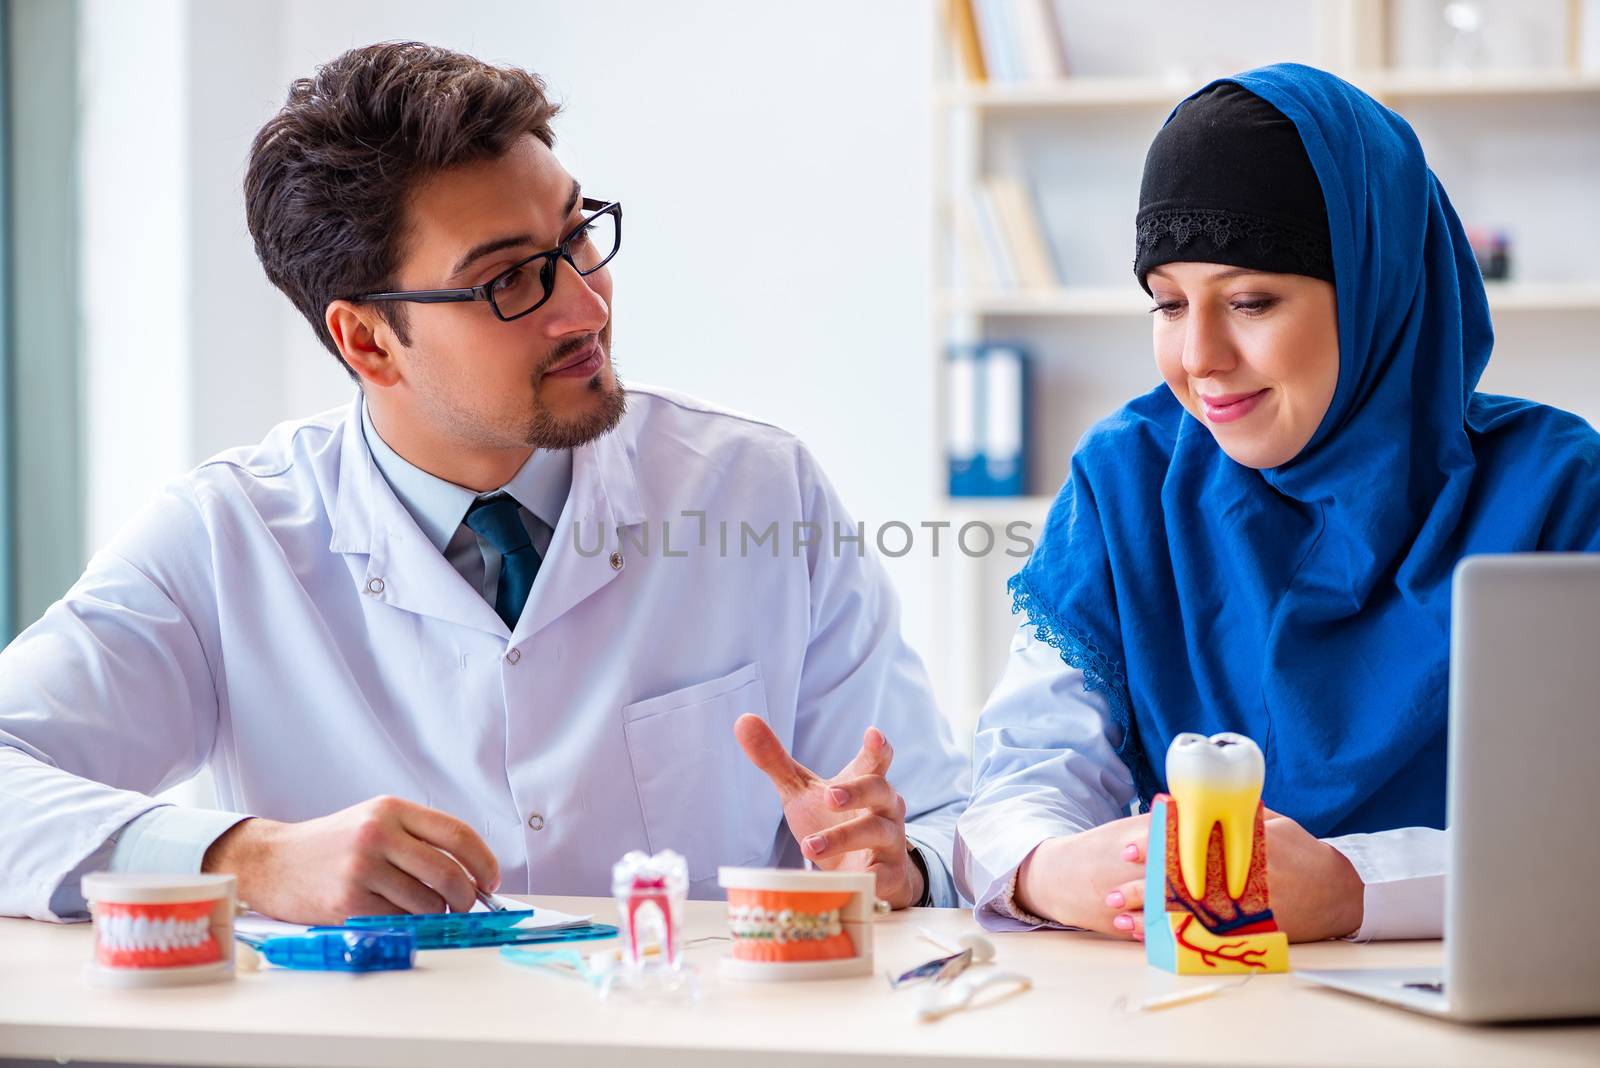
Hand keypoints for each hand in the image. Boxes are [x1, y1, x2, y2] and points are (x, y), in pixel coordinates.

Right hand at [202, 796, 500, 924]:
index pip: (458, 834)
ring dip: (437, 915)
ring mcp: (362, 868)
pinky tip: (400, 918)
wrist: (272, 861)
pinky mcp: (348, 901)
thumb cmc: (332, 845)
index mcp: (392, 809)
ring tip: (427, 911)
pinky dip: (410, 926)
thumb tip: (473, 873)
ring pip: (427, 902)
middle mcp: (379, 834)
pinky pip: (399, 922)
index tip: (491, 880)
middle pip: (448, 872)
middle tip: (466, 905)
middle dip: (467, 896)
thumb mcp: (376, 821)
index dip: (484, 862)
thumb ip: (420, 839)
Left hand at [734, 714, 924, 908]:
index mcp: (865, 781)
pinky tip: (852, 881)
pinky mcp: (888, 875)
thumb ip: (774, 758)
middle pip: (880, 791)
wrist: (865, 871)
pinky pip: (883, 876)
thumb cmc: (832, 821)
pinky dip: (869, 878)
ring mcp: (890, 841)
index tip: (873, 734)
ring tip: (809, 847)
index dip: (876, 747)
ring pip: (878, 833)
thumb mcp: (801, 790)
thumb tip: (743, 720)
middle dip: (856, 792)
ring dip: (844, 839)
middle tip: (829, 797)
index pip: (875, 760)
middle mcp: (884, 808)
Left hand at [1022, 810, 1364, 942]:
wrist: (1339, 892)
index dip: (1154, 848)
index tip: (1127, 850)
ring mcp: (1244, 908)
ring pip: (1189, 915)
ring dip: (1153, 919)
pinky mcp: (1251, 931)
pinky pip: (1208, 937)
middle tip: (1112, 892)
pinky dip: (1179, 938)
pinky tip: (1155, 941)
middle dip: (1143, 889)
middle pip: (1181, 885)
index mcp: (1239, 847)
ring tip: (1120, 921)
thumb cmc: (1302, 852)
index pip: (1188, 846)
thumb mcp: (1273, 822)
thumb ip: (1236, 810)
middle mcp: (1238, 878)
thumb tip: (1196, 795)